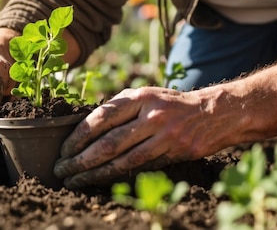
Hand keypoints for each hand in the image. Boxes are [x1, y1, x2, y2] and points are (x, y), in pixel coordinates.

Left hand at [54, 87, 221, 187]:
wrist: (214, 112)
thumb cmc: (170, 104)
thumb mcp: (145, 96)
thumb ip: (119, 108)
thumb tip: (84, 129)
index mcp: (139, 97)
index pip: (100, 119)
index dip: (78, 137)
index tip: (63, 150)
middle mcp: (151, 115)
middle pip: (108, 143)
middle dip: (80, 160)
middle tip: (61, 170)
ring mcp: (165, 135)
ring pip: (123, 160)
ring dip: (95, 174)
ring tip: (75, 181)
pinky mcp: (176, 152)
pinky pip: (141, 168)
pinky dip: (118, 176)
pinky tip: (101, 181)